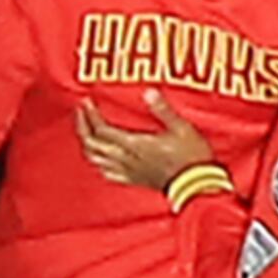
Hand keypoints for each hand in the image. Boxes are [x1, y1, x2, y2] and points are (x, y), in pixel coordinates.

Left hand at [75, 91, 213, 192]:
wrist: (196, 186)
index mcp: (134, 145)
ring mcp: (128, 172)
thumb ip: (163, 109)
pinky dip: (99, 163)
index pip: (102, 130)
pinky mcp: (133, 180)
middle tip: (81, 112)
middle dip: (83, 127)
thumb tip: (149, 91)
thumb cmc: (191, 157)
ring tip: (86, 131)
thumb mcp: (181, 127)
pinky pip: (108, 173)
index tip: (86, 102)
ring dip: (87, 144)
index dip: (91, 116)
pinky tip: (100, 159)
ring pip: (96, 160)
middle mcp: (126, 159)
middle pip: (93, 145)